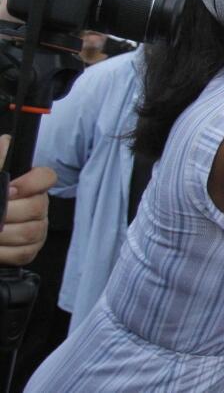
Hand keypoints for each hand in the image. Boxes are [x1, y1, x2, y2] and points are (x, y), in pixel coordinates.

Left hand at [0, 135, 56, 265]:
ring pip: (30, 231)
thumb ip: (0, 159)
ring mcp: (37, 228)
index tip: (10, 189)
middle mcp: (38, 205)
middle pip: (37, 207)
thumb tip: (6, 142)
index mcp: (30, 184)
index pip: (47, 177)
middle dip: (8, 212)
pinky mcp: (29, 250)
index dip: (31, 184)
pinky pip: (24, 253)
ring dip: (3, 233)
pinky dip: (4, 251)